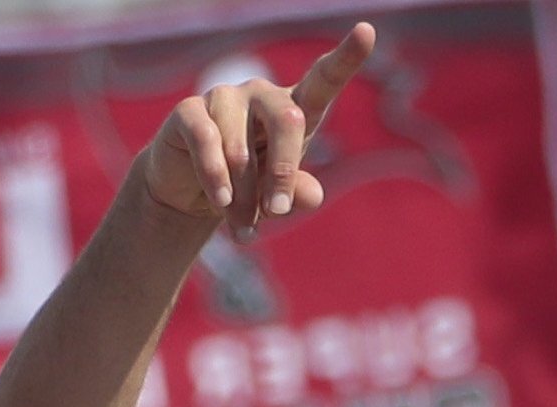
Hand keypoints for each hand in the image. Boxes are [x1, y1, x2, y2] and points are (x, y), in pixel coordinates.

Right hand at [136, 22, 373, 238]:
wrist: (190, 193)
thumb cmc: (247, 187)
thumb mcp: (278, 196)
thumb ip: (298, 194)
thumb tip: (311, 196)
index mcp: (292, 110)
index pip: (323, 80)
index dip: (346, 56)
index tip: (367, 31)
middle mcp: (261, 95)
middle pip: (288, 120)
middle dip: (283, 173)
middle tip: (276, 212)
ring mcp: (224, 97)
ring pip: (241, 149)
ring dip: (243, 196)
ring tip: (241, 225)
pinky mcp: (189, 110)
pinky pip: (207, 141)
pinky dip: (214, 177)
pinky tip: (220, 202)